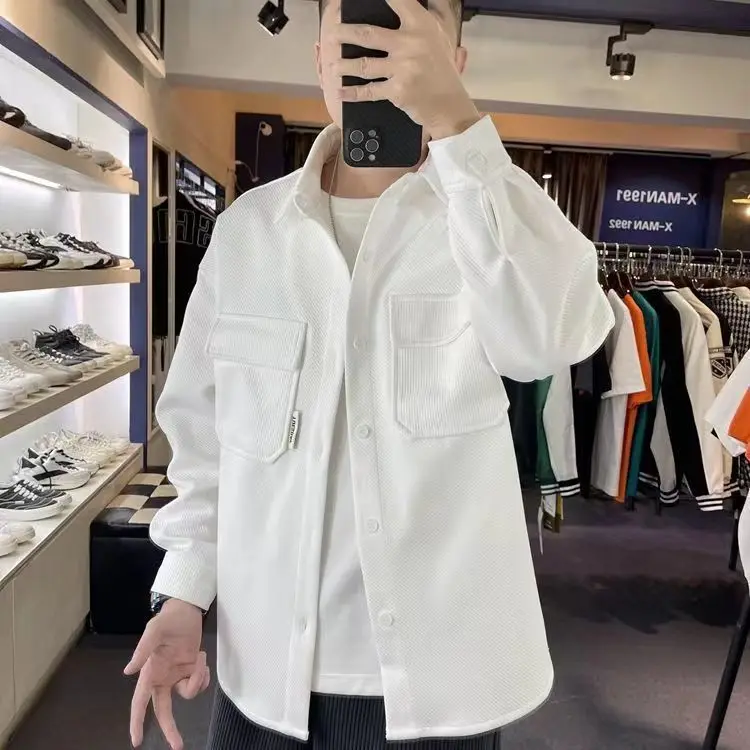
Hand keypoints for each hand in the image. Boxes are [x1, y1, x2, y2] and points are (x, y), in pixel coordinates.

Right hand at [124, 599, 208, 749]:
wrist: (187, 611)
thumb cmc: (167, 620)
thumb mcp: (154, 631)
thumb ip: (142, 650)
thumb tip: (128, 671)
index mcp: (150, 672)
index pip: (140, 701)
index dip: (137, 722)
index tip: (137, 741)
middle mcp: (162, 678)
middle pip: (163, 710)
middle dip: (170, 729)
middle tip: (178, 745)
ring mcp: (178, 676)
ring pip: (188, 694)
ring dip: (197, 679)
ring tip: (199, 657)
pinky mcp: (192, 671)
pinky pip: (199, 684)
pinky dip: (203, 676)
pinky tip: (201, 660)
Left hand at [331, 0, 479, 139]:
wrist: (449, 104)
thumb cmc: (442, 68)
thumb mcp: (439, 35)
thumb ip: (425, 14)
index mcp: (421, 25)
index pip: (397, 0)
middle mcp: (410, 44)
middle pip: (368, 35)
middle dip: (345, 34)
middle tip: (332, 34)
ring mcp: (403, 68)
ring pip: (364, 64)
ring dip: (343, 65)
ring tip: (333, 66)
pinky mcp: (397, 91)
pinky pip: (368, 91)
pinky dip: (351, 93)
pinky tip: (340, 92)